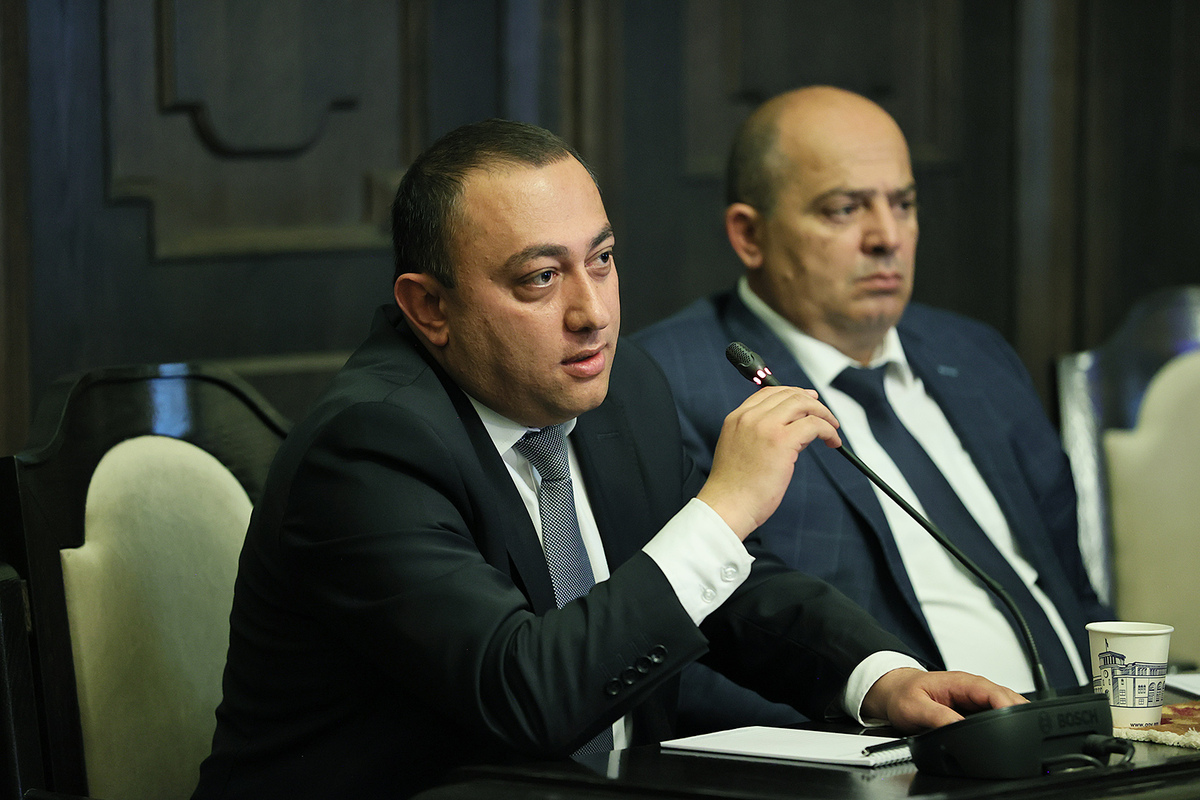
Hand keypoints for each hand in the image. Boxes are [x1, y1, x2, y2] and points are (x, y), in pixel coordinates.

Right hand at [696, 386, 841, 539]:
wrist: (727, 506)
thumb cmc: (735, 488)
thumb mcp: (740, 450)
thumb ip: (761, 435)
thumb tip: (796, 428)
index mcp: (736, 418)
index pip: (768, 392)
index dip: (792, 393)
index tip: (807, 401)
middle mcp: (750, 417)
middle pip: (788, 394)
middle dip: (811, 402)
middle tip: (824, 415)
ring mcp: (765, 426)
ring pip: (803, 404)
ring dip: (823, 414)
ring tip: (832, 428)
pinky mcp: (782, 441)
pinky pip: (814, 424)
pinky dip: (828, 430)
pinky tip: (832, 441)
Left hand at [860, 668, 1027, 732]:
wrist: (894, 692)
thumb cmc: (902, 694)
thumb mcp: (914, 708)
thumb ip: (937, 717)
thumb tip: (959, 727)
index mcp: (960, 682)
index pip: (993, 691)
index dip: (1008, 705)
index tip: (1017, 720)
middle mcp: (971, 688)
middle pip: (1007, 698)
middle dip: (1021, 712)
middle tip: (1030, 733)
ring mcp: (974, 698)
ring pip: (1005, 705)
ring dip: (1016, 717)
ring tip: (1025, 735)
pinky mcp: (973, 708)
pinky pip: (996, 713)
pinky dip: (1007, 721)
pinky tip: (1011, 732)